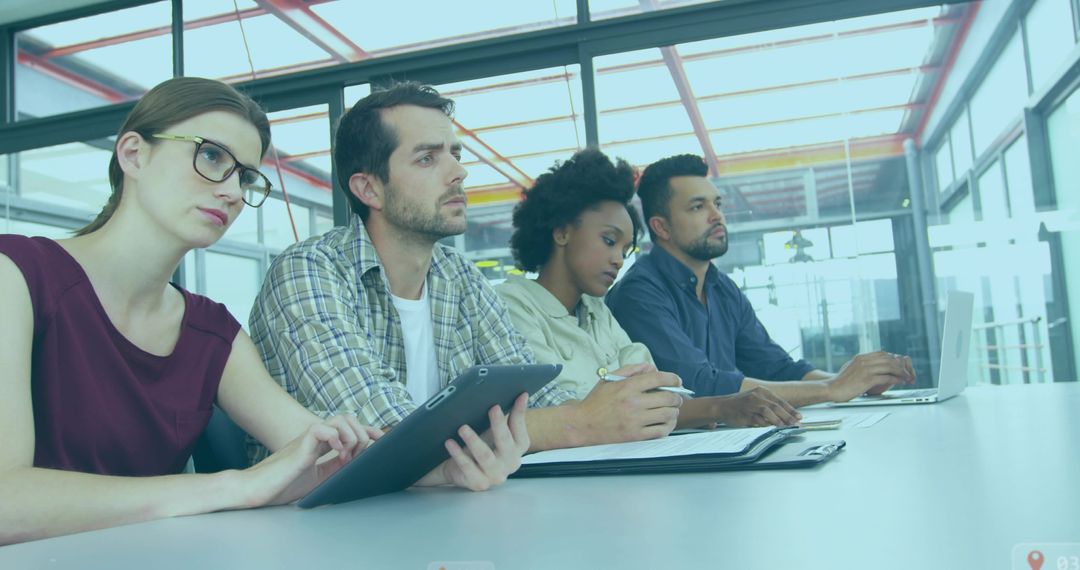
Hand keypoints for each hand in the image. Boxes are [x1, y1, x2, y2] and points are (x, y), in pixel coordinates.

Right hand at [240, 414, 380, 507]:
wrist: (257, 490)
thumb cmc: (283, 484)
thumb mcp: (319, 478)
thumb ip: (336, 468)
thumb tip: (358, 465)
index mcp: (322, 444)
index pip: (350, 428)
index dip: (369, 431)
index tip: (383, 441)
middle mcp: (317, 437)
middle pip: (348, 418)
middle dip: (364, 433)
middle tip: (361, 455)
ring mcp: (309, 439)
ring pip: (339, 420)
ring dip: (352, 436)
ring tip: (347, 456)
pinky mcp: (300, 446)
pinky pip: (321, 429)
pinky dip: (335, 438)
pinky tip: (338, 454)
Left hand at [415, 392, 530, 490]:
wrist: (462, 470)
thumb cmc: (481, 447)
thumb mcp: (494, 431)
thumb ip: (505, 416)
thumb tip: (517, 394)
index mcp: (517, 449)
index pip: (520, 429)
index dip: (520, 413)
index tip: (518, 396)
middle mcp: (510, 463)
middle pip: (505, 443)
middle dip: (499, 424)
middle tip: (493, 408)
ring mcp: (495, 475)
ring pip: (485, 457)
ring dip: (474, 441)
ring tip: (463, 428)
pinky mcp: (479, 483)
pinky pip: (467, 467)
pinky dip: (458, 454)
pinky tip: (450, 442)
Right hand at [575, 363, 682, 443]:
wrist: (582, 425)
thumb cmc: (596, 402)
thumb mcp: (609, 379)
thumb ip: (631, 370)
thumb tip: (652, 367)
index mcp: (627, 386)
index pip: (659, 378)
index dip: (673, 378)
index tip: (677, 381)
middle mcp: (633, 402)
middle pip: (668, 397)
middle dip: (677, 397)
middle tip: (676, 398)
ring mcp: (635, 420)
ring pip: (668, 414)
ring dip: (674, 412)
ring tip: (672, 411)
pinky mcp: (635, 436)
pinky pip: (661, 431)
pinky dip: (668, 426)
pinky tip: (665, 423)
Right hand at [713, 387, 800, 426]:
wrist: (722, 406)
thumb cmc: (740, 404)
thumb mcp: (756, 399)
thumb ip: (769, 405)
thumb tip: (785, 416)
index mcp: (761, 391)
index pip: (780, 401)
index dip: (790, 410)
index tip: (799, 417)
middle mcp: (757, 396)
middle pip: (776, 406)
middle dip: (787, 416)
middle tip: (796, 423)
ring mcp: (750, 405)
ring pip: (768, 412)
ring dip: (778, 420)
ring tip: (786, 426)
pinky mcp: (745, 414)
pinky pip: (758, 420)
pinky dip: (766, 424)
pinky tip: (772, 428)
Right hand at [827, 351, 914, 401]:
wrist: (831, 389)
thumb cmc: (841, 382)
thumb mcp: (851, 368)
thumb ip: (861, 365)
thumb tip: (872, 365)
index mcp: (860, 357)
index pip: (882, 353)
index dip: (893, 359)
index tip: (900, 366)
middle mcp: (863, 361)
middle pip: (888, 359)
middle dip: (900, 365)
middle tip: (907, 372)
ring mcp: (865, 369)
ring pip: (889, 367)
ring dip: (901, 372)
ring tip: (906, 377)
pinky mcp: (866, 379)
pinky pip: (886, 377)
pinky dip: (896, 379)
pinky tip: (900, 382)